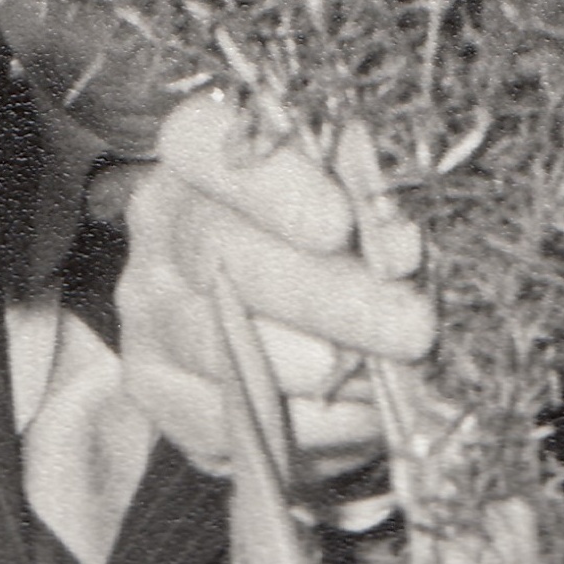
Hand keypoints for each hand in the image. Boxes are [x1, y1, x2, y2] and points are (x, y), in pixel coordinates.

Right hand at [112, 93, 431, 479]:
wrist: (327, 330)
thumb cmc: (357, 239)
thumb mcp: (367, 198)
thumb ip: (373, 196)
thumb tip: (404, 247)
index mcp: (202, 152)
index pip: (203, 142)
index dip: (270, 184)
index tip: (341, 225)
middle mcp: (162, 224)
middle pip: (218, 249)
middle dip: (325, 294)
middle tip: (413, 326)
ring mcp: (150, 308)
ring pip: (215, 338)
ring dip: (319, 365)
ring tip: (394, 374)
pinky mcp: (155, 385)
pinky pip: (218, 414)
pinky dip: (301, 421)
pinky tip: (365, 415)